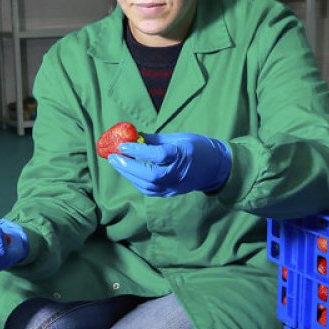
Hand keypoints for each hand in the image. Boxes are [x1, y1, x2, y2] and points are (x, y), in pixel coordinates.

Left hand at [108, 132, 230, 196]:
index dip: (138, 150)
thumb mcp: (178, 137)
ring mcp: (174, 186)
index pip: (158, 155)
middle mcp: (178, 173)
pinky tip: (128, 172)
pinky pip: (149, 190)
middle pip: (149, 175)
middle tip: (113, 157)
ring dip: (129, 174)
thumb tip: (132, 136)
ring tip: (117, 163)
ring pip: (147, 186)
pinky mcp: (170, 193)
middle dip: (128, 167)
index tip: (122, 144)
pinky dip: (136, 181)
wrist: (215, 168)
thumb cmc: (197, 147)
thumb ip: (155, 139)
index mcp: (182, 155)